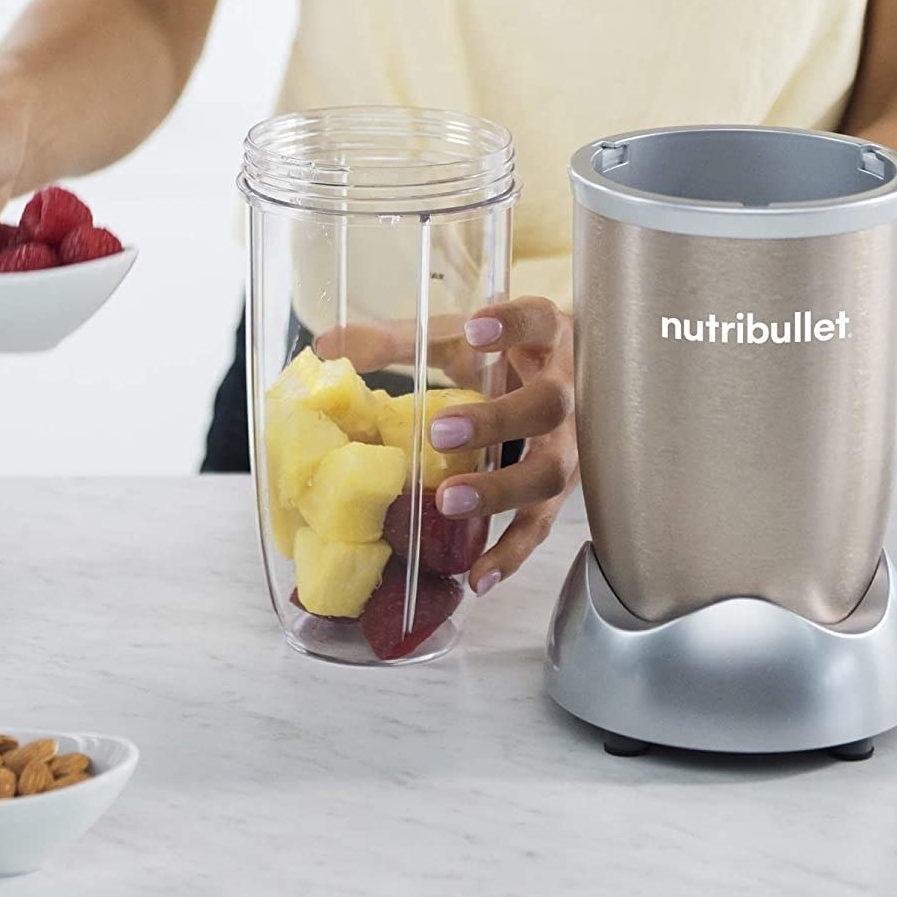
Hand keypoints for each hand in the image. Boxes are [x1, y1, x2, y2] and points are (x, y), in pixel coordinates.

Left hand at [426, 297, 577, 596]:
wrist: (558, 377)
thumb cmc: (504, 353)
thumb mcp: (455, 337)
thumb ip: (396, 340)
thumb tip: (326, 345)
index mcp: (545, 338)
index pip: (540, 321)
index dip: (513, 325)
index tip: (474, 330)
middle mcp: (568, 391)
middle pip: (549, 406)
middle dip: (497, 421)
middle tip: (440, 432)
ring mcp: (570, 443)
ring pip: (551, 470)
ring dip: (501, 489)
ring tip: (448, 502)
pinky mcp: (561, 489)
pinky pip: (542, 524)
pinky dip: (512, 551)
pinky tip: (478, 574)